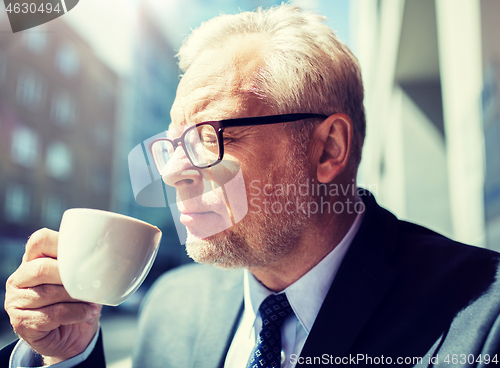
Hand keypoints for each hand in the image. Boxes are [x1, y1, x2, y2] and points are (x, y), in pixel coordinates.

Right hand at [4, 228, 101, 364]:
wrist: (74, 335)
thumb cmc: (79, 300)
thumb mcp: (84, 277)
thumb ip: (87, 263)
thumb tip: (108, 253)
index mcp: (33, 260)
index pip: (40, 241)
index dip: (63, 245)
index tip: (85, 256)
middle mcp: (20, 278)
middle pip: (42, 268)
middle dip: (71, 276)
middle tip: (90, 284)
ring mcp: (16, 300)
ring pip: (48, 293)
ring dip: (77, 298)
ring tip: (91, 301)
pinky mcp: (20, 322)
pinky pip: (52, 314)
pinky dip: (76, 313)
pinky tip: (87, 313)